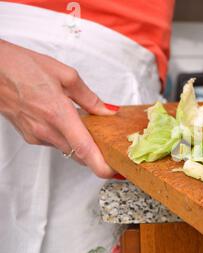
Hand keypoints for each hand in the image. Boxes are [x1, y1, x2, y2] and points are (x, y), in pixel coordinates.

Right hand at [0, 40, 117, 177]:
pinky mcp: (30, 136)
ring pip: (68, 150)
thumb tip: (108, 110)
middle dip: (98, 157)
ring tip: (95, 133)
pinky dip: (68, 138)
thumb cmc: (21, 67)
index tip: (116, 171)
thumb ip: (89, 97)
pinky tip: (71, 124)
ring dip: (83, 146)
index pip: (85, 149)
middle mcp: (46, 130)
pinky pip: (56, 143)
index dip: (102, 165)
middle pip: (80, 155)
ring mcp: (36, 136)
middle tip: (114, 152)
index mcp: (58, 114)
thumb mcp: (65, 75)